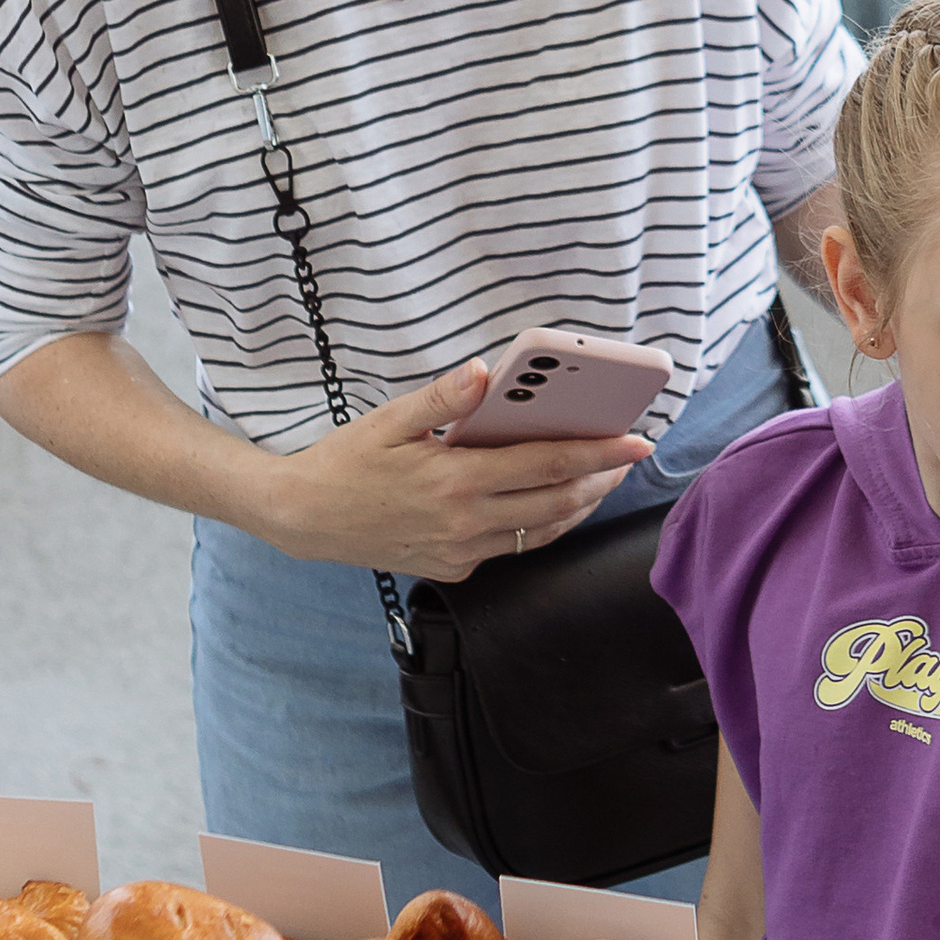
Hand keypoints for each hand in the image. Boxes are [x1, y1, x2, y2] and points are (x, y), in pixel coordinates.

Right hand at [259, 362, 650, 580]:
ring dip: (578, 506)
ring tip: (601, 479)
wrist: (304, 519)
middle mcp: (465, 523)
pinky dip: (540, 526)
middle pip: (557, 504)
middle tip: (628, 456)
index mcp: (455, 480)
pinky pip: (512, 548)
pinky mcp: (453, 568)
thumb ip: (442, 397)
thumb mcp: (388, 420)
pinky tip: (550, 503)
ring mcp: (461, 552)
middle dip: (601, 479)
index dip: (598, 452)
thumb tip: (485, 372)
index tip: (636, 440)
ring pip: (541, 533)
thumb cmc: (346, 462)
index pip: (546, 464)